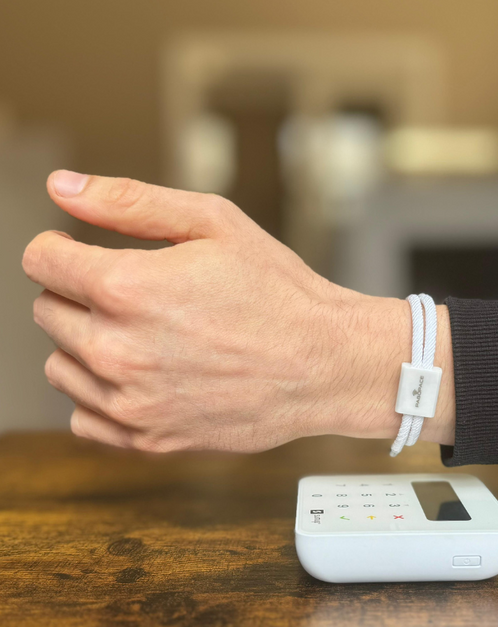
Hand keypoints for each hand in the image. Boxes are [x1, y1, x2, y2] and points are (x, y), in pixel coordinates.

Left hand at [23, 171, 454, 452]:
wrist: (327, 365)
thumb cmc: (280, 295)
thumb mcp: (215, 224)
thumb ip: (129, 202)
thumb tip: (61, 188)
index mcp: (127, 288)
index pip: (41, 261)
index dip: (64, 248)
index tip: (89, 254)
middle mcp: (117, 350)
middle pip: (47, 312)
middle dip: (79, 294)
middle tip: (135, 296)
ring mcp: (131, 401)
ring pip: (60, 367)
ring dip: (87, 345)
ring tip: (144, 337)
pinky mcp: (148, 438)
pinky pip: (84, 418)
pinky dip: (102, 396)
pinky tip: (143, 378)